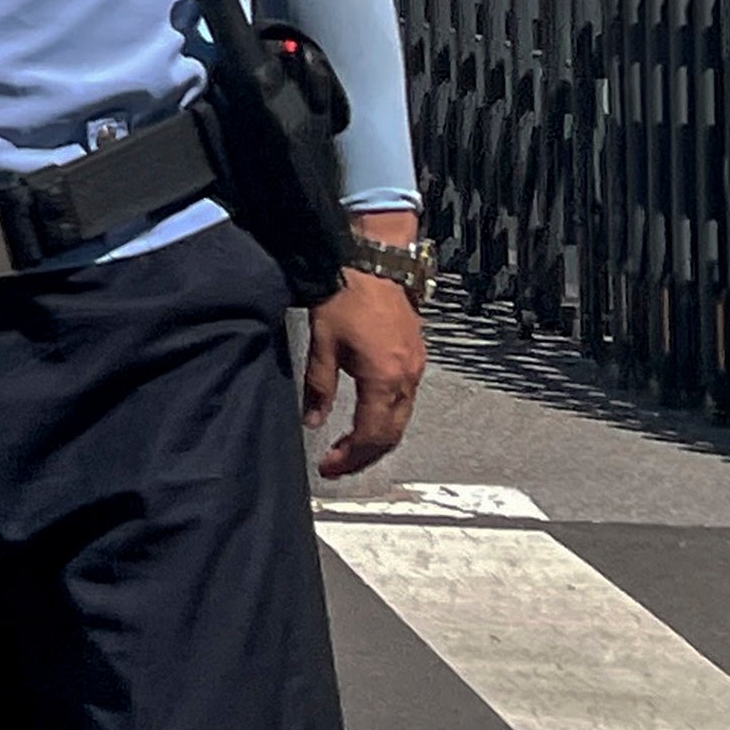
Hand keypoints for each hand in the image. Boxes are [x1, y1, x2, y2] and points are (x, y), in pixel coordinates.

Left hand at [298, 220, 426, 481]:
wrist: (375, 262)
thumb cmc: (346, 296)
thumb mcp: (322, 344)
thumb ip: (319, 388)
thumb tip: (313, 422)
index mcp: (384, 379)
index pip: (371, 437)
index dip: (350, 459)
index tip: (327, 467)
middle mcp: (407, 378)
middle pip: (391, 436)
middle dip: (364, 457)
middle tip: (337, 465)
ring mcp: (415, 367)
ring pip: (401, 420)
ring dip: (377, 439)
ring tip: (349, 447)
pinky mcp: (415, 356)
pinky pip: (405, 400)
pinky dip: (387, 418)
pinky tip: (366, 417)